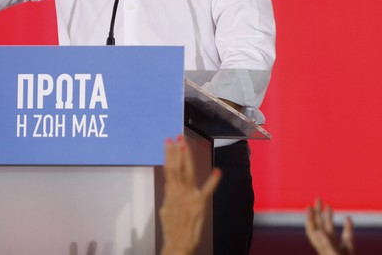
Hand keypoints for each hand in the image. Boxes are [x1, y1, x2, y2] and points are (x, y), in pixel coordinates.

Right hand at [159, 137, 220, 254]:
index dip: (169, 155)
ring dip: (186, 157)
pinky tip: (217, 171)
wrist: (178, 244)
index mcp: (171, 193)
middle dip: (177, 151)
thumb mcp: (164, 211)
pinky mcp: (200, 203)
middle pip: (177, 167)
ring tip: (185, 144)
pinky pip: (207, 190)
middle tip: (177, 137)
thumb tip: (169, 184)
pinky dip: (213, 181)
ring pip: (188, 172)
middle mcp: (180, 192)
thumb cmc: (171, 229)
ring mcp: (190, 196)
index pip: (169, 169)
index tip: (168, 143)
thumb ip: (168, 196)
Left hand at [304, 198, 353, 254]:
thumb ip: (327, 244)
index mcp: (322, 248)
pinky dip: (348, 227)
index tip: (309, 207)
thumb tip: (317, 231)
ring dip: (329, 217)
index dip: (309, 219)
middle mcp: (327, 246)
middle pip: (320, 227)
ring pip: (331, 230)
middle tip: (317, 198)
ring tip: (328, 205)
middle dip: (317, 213)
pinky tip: (348, 218)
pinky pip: (347, 237)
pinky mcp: (347, 251)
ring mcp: (337, 248)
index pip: (312, 231)